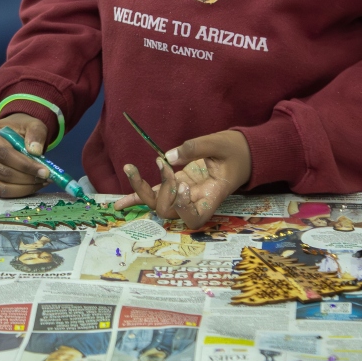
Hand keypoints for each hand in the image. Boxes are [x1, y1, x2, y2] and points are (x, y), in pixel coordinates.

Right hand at [0, 114, 52, 196]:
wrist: (13, 133)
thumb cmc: (21, 128)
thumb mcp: (32, 124)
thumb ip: (36, 133)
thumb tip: (36, 151)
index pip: (4, 153)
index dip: (24, 164)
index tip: (44, 171)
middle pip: (1, 171)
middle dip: (26, 177)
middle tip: (45, 177)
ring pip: (1, 185)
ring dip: (24, 187)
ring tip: (42, 181)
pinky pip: (2, 191)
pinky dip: (19, 192)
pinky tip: (34, 185)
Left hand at [114, 130, 250, 227]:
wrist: (242, 153)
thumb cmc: (235, 150)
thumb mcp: (219, 143)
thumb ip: (195, 148)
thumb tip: (168, 156)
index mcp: (212, 195)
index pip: (195, 217)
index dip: (183, 207)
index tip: (182, 182)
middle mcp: (195, 200)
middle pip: (170, 211)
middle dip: (160, 191)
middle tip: (162, 163)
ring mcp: (184, 194)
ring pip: (158, 205)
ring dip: (141, 191)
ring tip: (129, 169)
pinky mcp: (176, 184)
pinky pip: (155, 194)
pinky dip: (137, 196)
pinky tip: (119, 203)